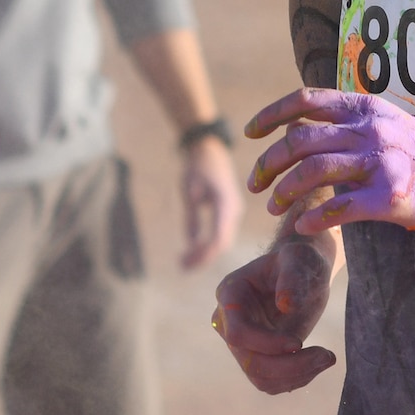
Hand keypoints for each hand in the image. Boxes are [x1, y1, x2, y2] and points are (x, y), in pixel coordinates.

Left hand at [178, 135, 243, 269]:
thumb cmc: (196, 164)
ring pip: (222, 239)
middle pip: (222, 242)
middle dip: (203, 257)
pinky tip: (192, 251)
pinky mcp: (228, 210)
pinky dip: (207, 244)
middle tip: (181, 268)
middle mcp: (233, 209)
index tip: (187, 264)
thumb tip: (190, 241)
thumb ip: (191, 214)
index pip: (219, 236)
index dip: (204, 253)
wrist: (208, 146)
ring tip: (183, 264)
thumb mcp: (189, 188)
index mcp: (226, 202)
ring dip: (204, 252)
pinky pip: (220, 232)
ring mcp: (233, 210)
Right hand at [212, 233, 338, 392]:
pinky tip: (318, 361)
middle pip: (249, 361)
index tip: (298, 342)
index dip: (266, 343)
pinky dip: (297, 378)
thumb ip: (293, 277)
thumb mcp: (300, 260)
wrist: (304, 272)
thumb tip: (285, 306)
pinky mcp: (257, 357)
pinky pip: (271, 382)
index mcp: (230, 295)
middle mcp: (228, 322)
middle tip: (327, 356)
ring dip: (296, 375)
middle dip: (289, 365)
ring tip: (327, 357)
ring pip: (260, 377)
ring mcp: (241, 343)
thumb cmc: (300, 260)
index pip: (237, 333)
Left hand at [246, 87, 414, 236]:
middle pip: (300, 140)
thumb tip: (296, 125)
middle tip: (255, 184)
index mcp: (365, 108)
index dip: (271, 115)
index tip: (250, 133)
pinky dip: (314, 218)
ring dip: (284, 192)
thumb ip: (346, 123)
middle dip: (268, 163)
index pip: (306, 100)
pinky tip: (302, 226)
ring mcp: (381, 162)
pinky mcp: (391, 197)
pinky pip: (340, 207)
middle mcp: (370, 129)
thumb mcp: (386, 123)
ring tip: (273, 208)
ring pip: (313, 171)